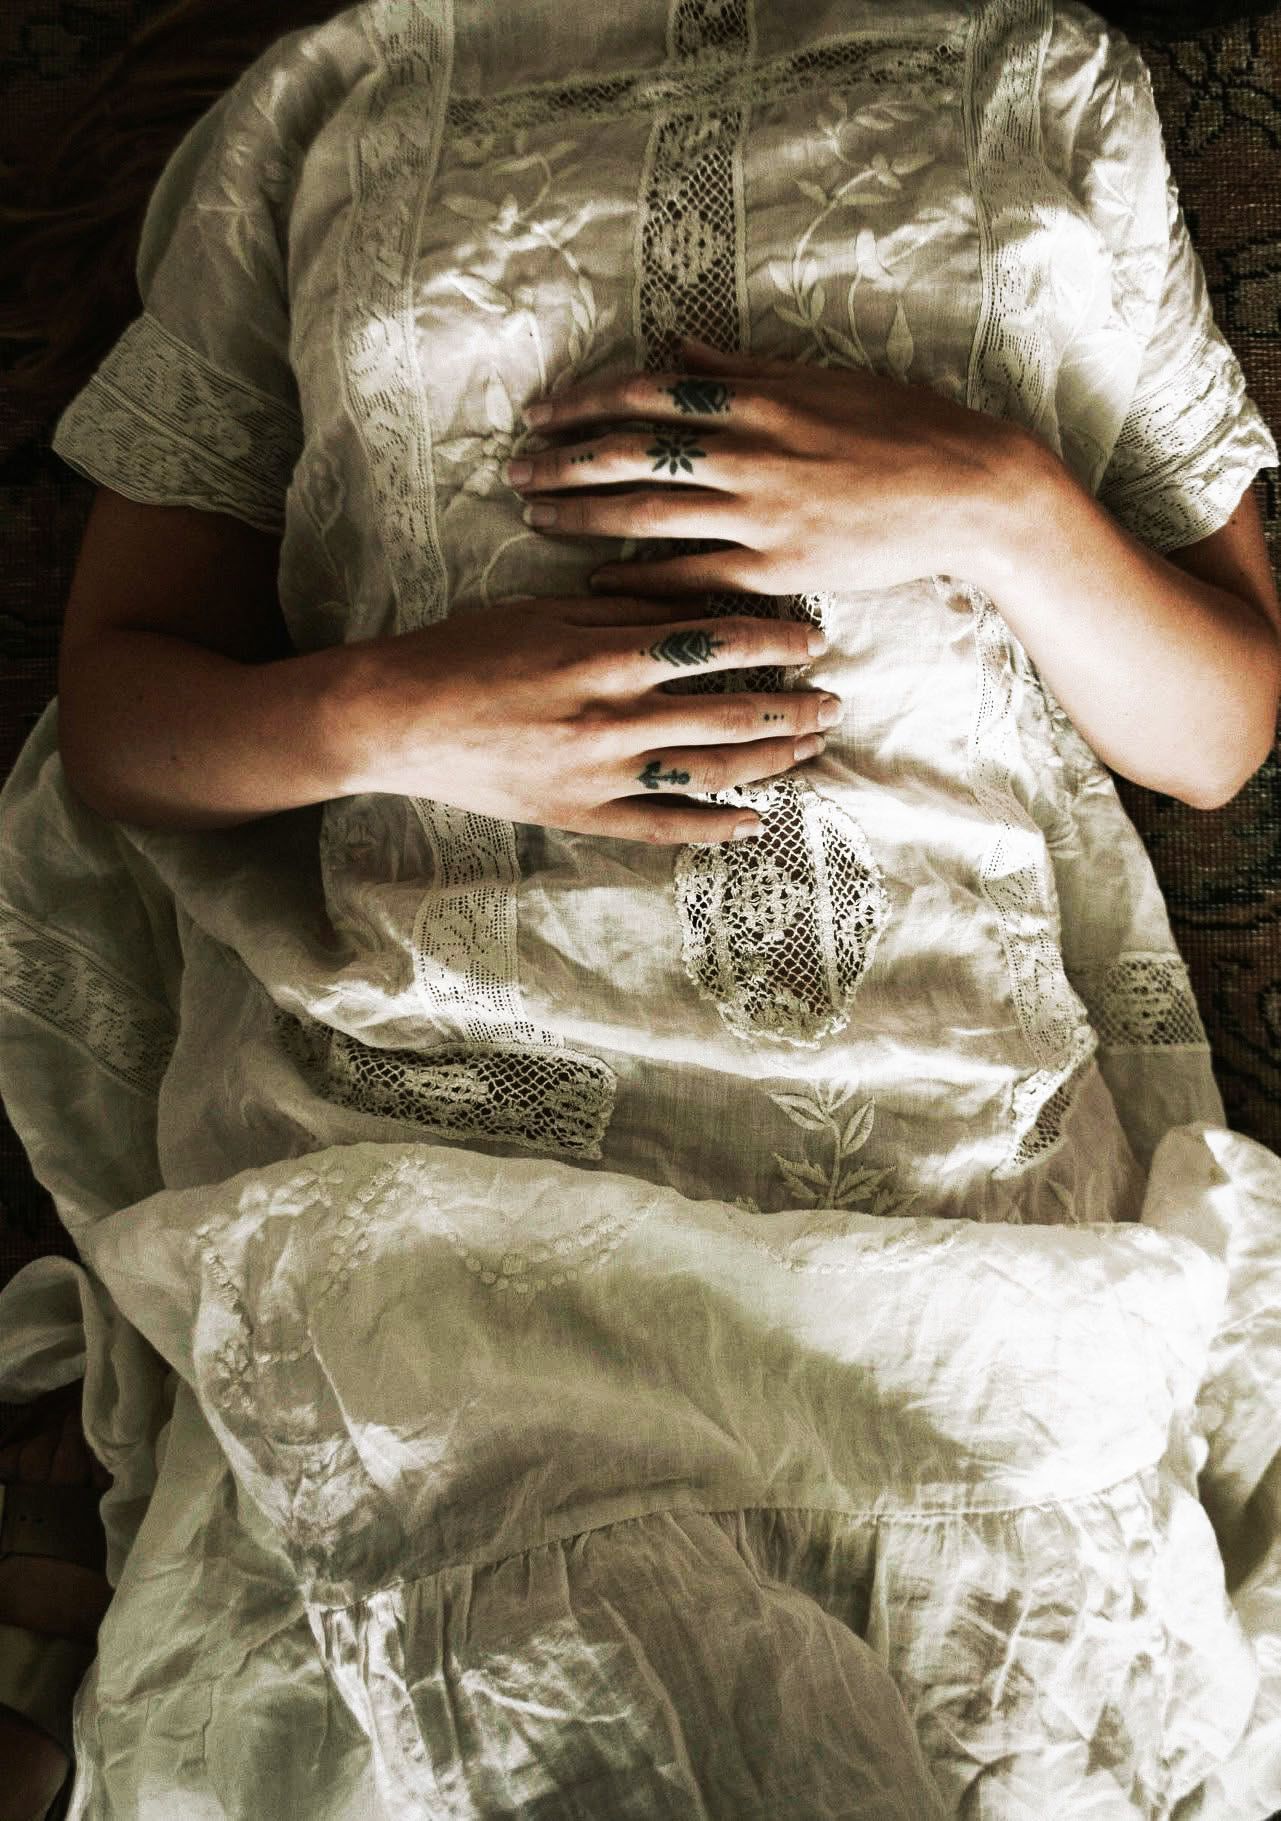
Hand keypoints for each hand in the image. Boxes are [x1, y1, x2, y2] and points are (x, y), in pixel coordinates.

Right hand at [340, 593, 841, 844]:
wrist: (399, 719)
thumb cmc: (466, 651)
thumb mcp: (544, 608)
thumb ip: (620, 608)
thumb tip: (692, 601)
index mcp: (605, 655)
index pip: (713, 645)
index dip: (772, 643)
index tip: (812, 642)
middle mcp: (613, 718)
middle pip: (728, 715)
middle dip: (790, 709)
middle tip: (833, 702)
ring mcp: (600, 775)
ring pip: (708, 774)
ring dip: (767, 763)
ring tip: (808, 751)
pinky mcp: (581, 816)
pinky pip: (660, 828)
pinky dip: (711, 829)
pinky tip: (752, 822)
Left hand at [506, 333, 1015, 598]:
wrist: (966, 491)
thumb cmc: (900, 426)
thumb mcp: (821, 379)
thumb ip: (744, 370)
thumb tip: (682, 351)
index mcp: (755, 400)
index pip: (645, 395)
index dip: (584, 404)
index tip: (539, 414)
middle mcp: (748, 453)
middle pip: (629, 453)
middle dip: (562, 463)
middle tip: (513, 473)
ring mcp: (759, 514)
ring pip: (647, 515)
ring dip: (582, 518)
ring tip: (535, 521)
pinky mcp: (777, 569)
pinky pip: (690, 577)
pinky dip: (638, 580)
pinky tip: (597, 584)